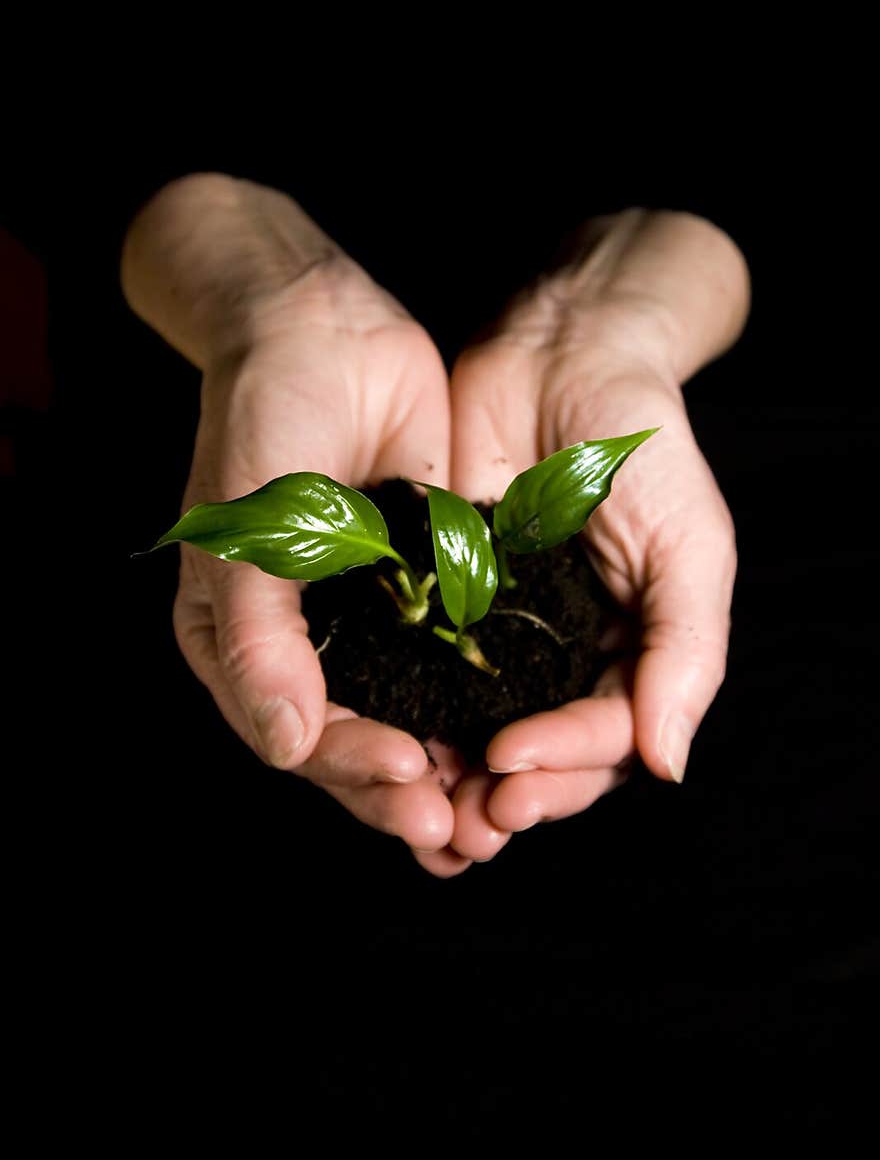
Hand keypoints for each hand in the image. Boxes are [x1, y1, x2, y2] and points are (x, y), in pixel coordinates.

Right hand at [124, 178, 462, 858]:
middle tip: (466, 830)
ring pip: (414, 714)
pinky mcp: (427, 583)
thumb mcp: (247, 535)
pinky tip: (523, 733)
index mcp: (247, 646)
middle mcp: (309, 644)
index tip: (416, 783)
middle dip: (411, 791)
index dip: (356, 772)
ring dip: (453, 766)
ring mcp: (372, 616)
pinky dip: (482, 702)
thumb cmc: (262, 425)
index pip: (300, 737)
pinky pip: (456, 658)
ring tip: (500, 812)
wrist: (321, 328)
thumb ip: (261, 641)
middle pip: (361, 743)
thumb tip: (288, 746)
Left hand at [438, 210, 747, 867]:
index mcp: (629, 653)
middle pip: (540, 753)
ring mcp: (498, 629)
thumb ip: (686, 654)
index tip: (513, 767)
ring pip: (477, 726)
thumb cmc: (643, 444)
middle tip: (470, 817)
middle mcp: (562, 655)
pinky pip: (422, 665)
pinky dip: (408, 708)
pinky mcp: (439, 594)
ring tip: (425, 805)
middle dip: (509, 793)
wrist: (561, 353)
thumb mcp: (689, 546)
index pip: (602, 739)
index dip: (562, 766)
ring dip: (454, 775)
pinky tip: (383, 734)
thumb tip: (669, 766)